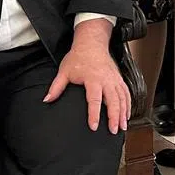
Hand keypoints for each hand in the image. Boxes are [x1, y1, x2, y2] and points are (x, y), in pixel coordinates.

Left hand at [44, 19, 128, 133]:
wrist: (92, 43)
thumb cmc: (79, 57)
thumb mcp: (64, 71)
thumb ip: (56, 87)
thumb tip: (47, 99)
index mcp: (93, 79)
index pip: (94, 100)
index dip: (94, 114)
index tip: (94, 126)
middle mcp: (106, 79)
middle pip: (113, 101)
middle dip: (114, 117)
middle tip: (114, 131)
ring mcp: (114, 79)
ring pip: (122, 98)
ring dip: (123, 113)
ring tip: (123, 126)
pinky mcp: (119, 78)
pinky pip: (126, 93)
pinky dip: (128, 104)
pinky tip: (127, 114)